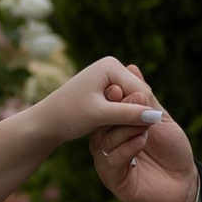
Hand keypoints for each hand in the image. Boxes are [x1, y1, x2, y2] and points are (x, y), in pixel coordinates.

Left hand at [32, 54, 166, 157]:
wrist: (46, 121)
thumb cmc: (69, 115)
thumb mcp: (100, 116)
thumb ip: (128, 114)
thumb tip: (156, 117)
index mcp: (111, 65)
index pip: (141, 91)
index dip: (142, 113)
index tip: (139, 134)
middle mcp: (112, 66)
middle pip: (139, 94)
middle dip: (136, 114)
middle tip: (129, 135)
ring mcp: (109, 77)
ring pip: (133, 101)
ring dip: (129, 117)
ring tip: (119, 132)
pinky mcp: (106, 89)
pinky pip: (124, 103)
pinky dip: (122, 117)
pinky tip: (114, 128)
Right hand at [84, 59, 198, 201]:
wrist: (185, 185)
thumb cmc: (173, 152)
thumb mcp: (160, 119)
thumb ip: (145, 98)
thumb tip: (132, 67)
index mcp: (116, 128)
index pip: (106, 109)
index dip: (112, 97)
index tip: (121, 86)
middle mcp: (108, 144)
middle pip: (101, 124)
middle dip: (117, 110)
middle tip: (134, 101)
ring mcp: (108, 163)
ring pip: (104, 141)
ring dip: (125, 129)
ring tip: (145, 123)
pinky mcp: (114, 180)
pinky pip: (112, 161)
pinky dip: (126, 148)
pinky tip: (141, 140)